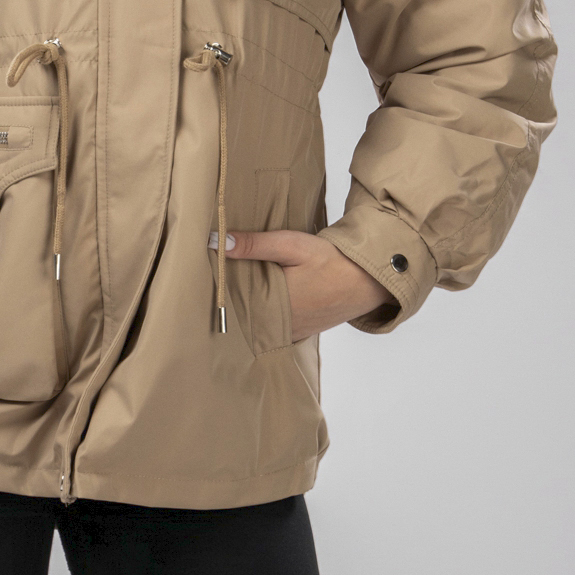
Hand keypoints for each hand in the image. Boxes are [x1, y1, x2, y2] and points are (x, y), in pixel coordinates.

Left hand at [212, 228, 389, 340]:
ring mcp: (291, 332)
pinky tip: (262, 303)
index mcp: (272, 305)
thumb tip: (217, 241)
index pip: (233, 301)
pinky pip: (275, 328)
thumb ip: (255, 244)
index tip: (206, 277)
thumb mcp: (292, 245)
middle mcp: (279, 325)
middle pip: (244, 314)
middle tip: (217, 283)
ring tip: (237, 291)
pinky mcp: (302, 333)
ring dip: (250, 310)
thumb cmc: (331, 261)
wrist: (368, 280)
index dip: (219, 289)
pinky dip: (267, 318)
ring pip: (259, 323)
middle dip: (233, 300)